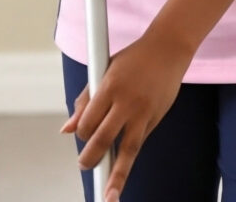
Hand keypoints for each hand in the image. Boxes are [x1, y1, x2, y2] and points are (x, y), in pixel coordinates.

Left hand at [61, 30, 189, 201]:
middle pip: (103, 139)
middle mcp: (127, 101)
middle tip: (86, 165)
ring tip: (109, 195)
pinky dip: (130, 152)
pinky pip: (140, 140)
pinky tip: (123, 166)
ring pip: (127, 150)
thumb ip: (85, 101)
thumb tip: (67, 130)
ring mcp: (144, 111)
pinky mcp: (156, 117)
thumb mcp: (104, 70)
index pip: (88, 123)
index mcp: (110, 87)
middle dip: (91, 158)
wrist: (169, 48)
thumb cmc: (133, 58)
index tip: (83, 135)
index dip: (82, 134)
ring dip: (117, 175)